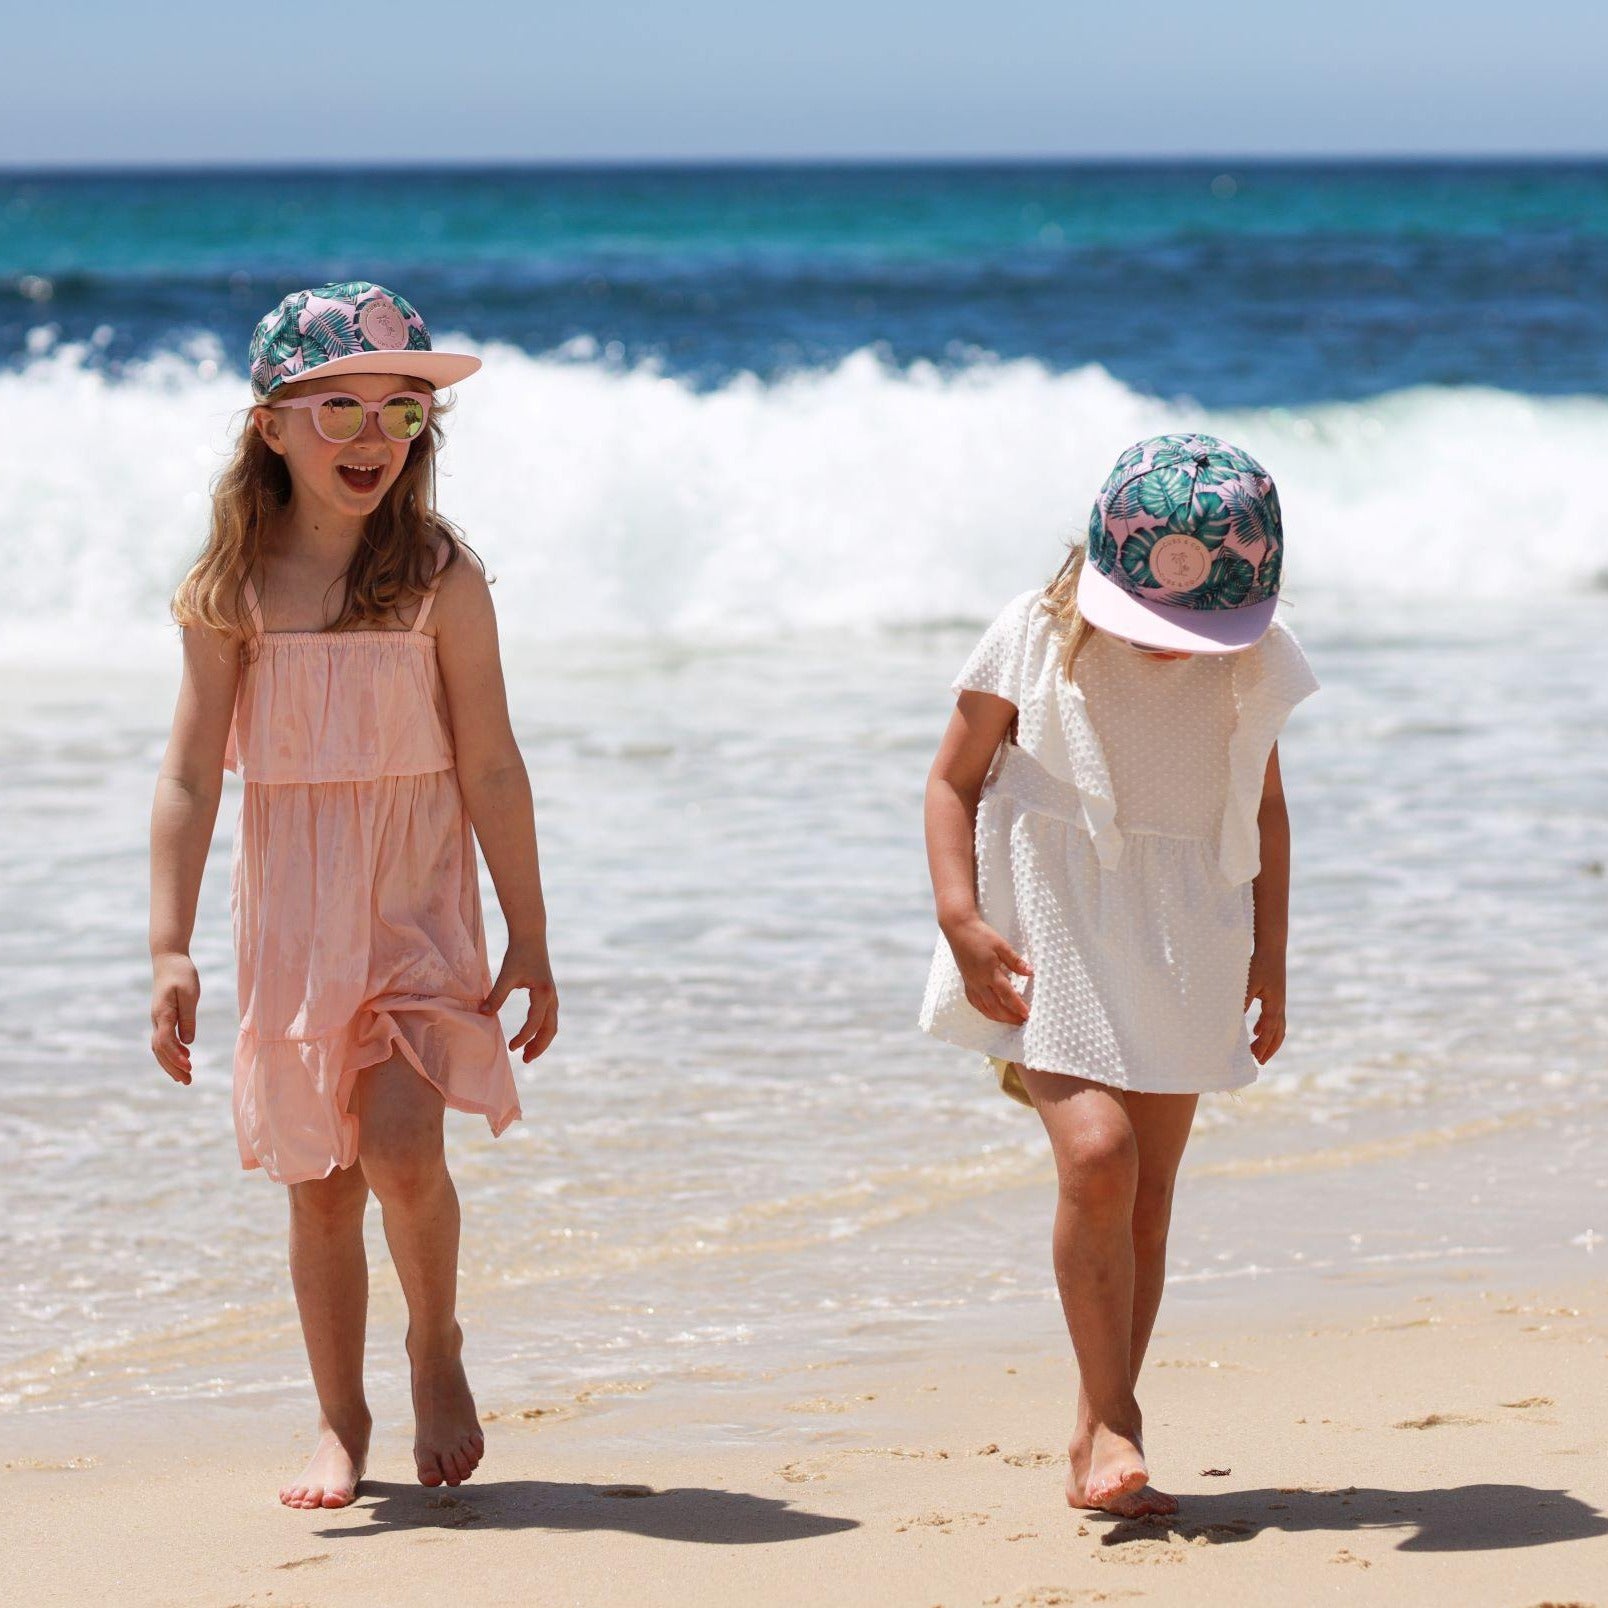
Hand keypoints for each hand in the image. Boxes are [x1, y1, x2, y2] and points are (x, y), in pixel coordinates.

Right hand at [150, 952, 199, 1084]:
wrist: (168, 959)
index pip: (166, 1042)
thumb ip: (188, 1017)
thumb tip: (188, 1042)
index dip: (176, 1057)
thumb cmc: (181, 973)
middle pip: (160, 1050)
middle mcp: (156, 1019)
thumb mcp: (190, 993)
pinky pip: (163, 1040)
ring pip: (159, 1048)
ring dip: (171, 1064)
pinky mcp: (162, 1018)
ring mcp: (157, 1019)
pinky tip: (184, 1059)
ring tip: (185, 1077)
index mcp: (162, 1013)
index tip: (189, 1066)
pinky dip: (170, 1053)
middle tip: (188, 1081)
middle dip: (173, 1068)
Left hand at [480, 939, 558, 1063]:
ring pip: (552, 1025)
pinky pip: (549, 1017)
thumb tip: (483, 1014)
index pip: (534, 1023)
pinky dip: (542, 1030)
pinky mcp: (549, 993)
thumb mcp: (507, 975)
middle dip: (539, 1046)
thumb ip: (496, 996)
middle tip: (525, 1060)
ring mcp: (553, 996)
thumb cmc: (518, 953)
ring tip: (529, 1053)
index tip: (511, 1048)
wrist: (531, 935)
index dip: (523, 1037)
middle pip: (550, 1029)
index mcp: (544, 993)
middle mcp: (552, 997)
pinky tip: (531, 1034)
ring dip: (542, 1040)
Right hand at [945, 916, 1032, 1025]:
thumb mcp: (1001, 945)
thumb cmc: (981, 935)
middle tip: (1022, 1022)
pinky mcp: (966, 982)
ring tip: (1009, 1021)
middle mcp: (979, 982)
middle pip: (995, 1007)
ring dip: (998, 1017)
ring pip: (984, 1008)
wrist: (959, 929)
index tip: (1027, 1014)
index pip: (1006, 994)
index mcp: (989, 972)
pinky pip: (975, 1002)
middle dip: (1009, 1017)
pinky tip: (991, 1012)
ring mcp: (971, 983)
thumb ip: (1015, 961)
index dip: (1017, 1006)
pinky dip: (984, 1011)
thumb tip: (1030, 972)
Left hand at [1245, 947, 1285, 1063]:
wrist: (1272, 949)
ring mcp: (1279, 1001)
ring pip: (1277, 1027)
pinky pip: (1272, 1017)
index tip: (1254, 1059)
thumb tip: (1232, 1020)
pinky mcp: (1275, 996)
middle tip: (1259, 1062)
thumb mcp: (1248, 984)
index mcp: (1274, 1005)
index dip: (1262, 1046)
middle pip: (1277, 1034)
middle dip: (1268, 1049)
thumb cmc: (1259, 965)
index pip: (1269, 1031)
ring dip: (1268, 1041)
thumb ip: (1242, 1001)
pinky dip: (1265, 1027)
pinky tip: (1255, 1030)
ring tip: (1258, 1052)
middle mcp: (1279, 1006)